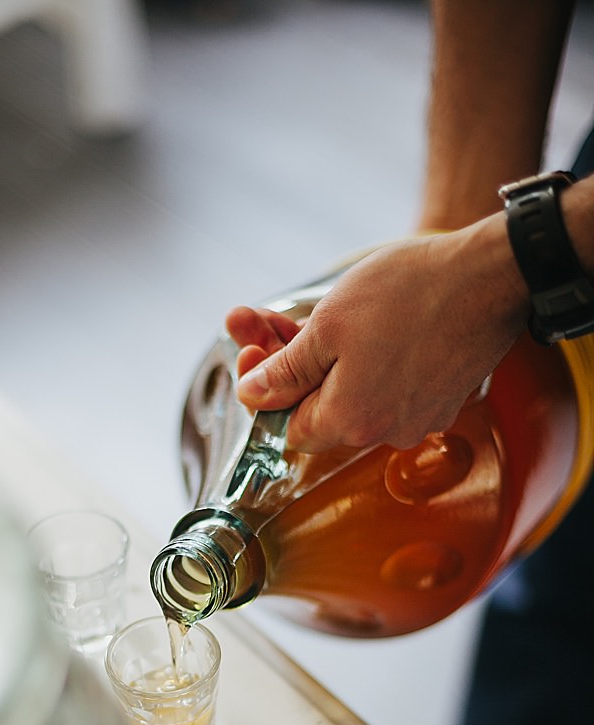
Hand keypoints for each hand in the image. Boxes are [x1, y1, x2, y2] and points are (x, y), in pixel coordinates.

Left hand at [229, 229, 525, 452]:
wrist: (494, 271)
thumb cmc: (410, 293)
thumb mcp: (328, 326)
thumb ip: (285, 371)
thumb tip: (251, 397)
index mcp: (352, 421)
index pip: (288, 428)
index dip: (264, 391)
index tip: (252, 349)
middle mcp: (388, 431)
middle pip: (318, 407)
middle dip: (285, 363)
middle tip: (261, 319)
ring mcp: (421, 415)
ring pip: (351, 392)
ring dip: (320, 357)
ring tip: (299, 314)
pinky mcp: (442, 394)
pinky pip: (387, 385)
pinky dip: (363, 359)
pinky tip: (351, 323)